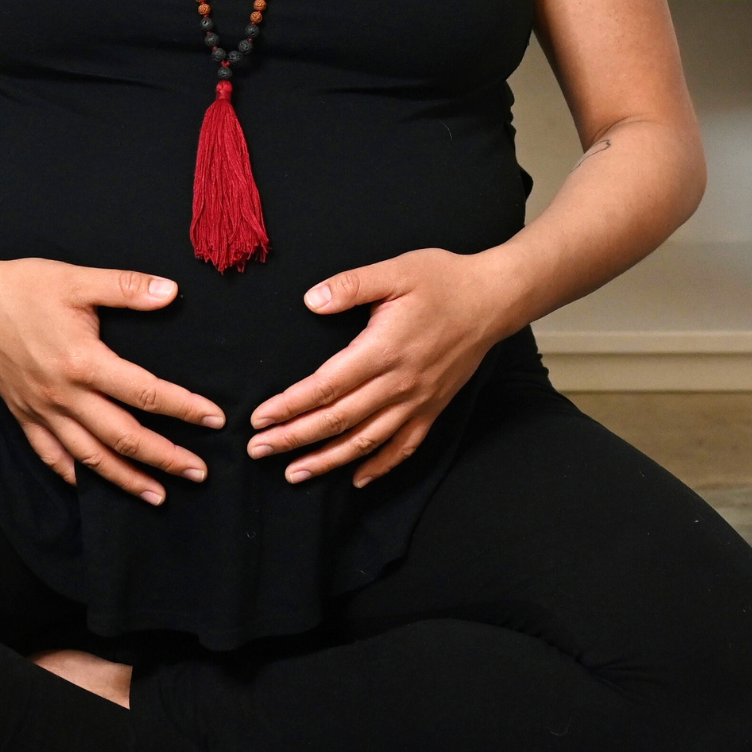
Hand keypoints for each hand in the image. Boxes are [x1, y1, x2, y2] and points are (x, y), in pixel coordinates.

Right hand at [0, 257, 223, 504]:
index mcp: (84, 363)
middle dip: (165, 458)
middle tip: (199, 473)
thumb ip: (127, 288)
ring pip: (90, 457)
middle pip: (123, 438)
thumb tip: (172, 292)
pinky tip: (93, 486)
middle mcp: (64, 396)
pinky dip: (74, 475)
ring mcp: (42, 411)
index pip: (145, 394)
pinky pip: (51, 456)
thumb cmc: (23, 287)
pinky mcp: (24, 416)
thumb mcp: (77, 279)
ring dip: (126, 480)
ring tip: (158, 495)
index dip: (184, 408)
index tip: (215, 419)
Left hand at [247, 248, 517, 486]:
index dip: (290, 406)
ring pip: (366, 441)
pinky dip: (380, 467)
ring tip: (294, 473)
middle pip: (338, 420)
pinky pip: (404, 447)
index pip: (326, 387)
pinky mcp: (433, 409)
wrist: (493, 299)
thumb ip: (350, 286)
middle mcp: (399, 383)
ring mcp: (418, 401)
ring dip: (328, 461)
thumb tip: (311, 301)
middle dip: (294, 438)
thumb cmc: (443, 281)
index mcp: (383, 350)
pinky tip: (357, 479)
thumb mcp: (395, 271)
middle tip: (258, 450)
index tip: (260, 418)